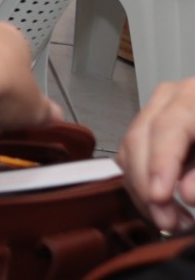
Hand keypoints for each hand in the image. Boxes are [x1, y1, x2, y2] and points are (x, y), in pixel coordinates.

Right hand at [119, 79, 194, 233]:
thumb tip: (187, 194)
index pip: (169, 127)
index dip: (161, 163)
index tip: (161, 197)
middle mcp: (173, 96)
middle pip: (142, 137)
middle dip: (147, 184)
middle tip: (165, 221)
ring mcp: (158, 108)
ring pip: (131, 148)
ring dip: (142, 188)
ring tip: (168, 220)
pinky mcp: (151, 126)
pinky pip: (132, 153)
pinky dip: (142, 182)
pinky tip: (164, 205)